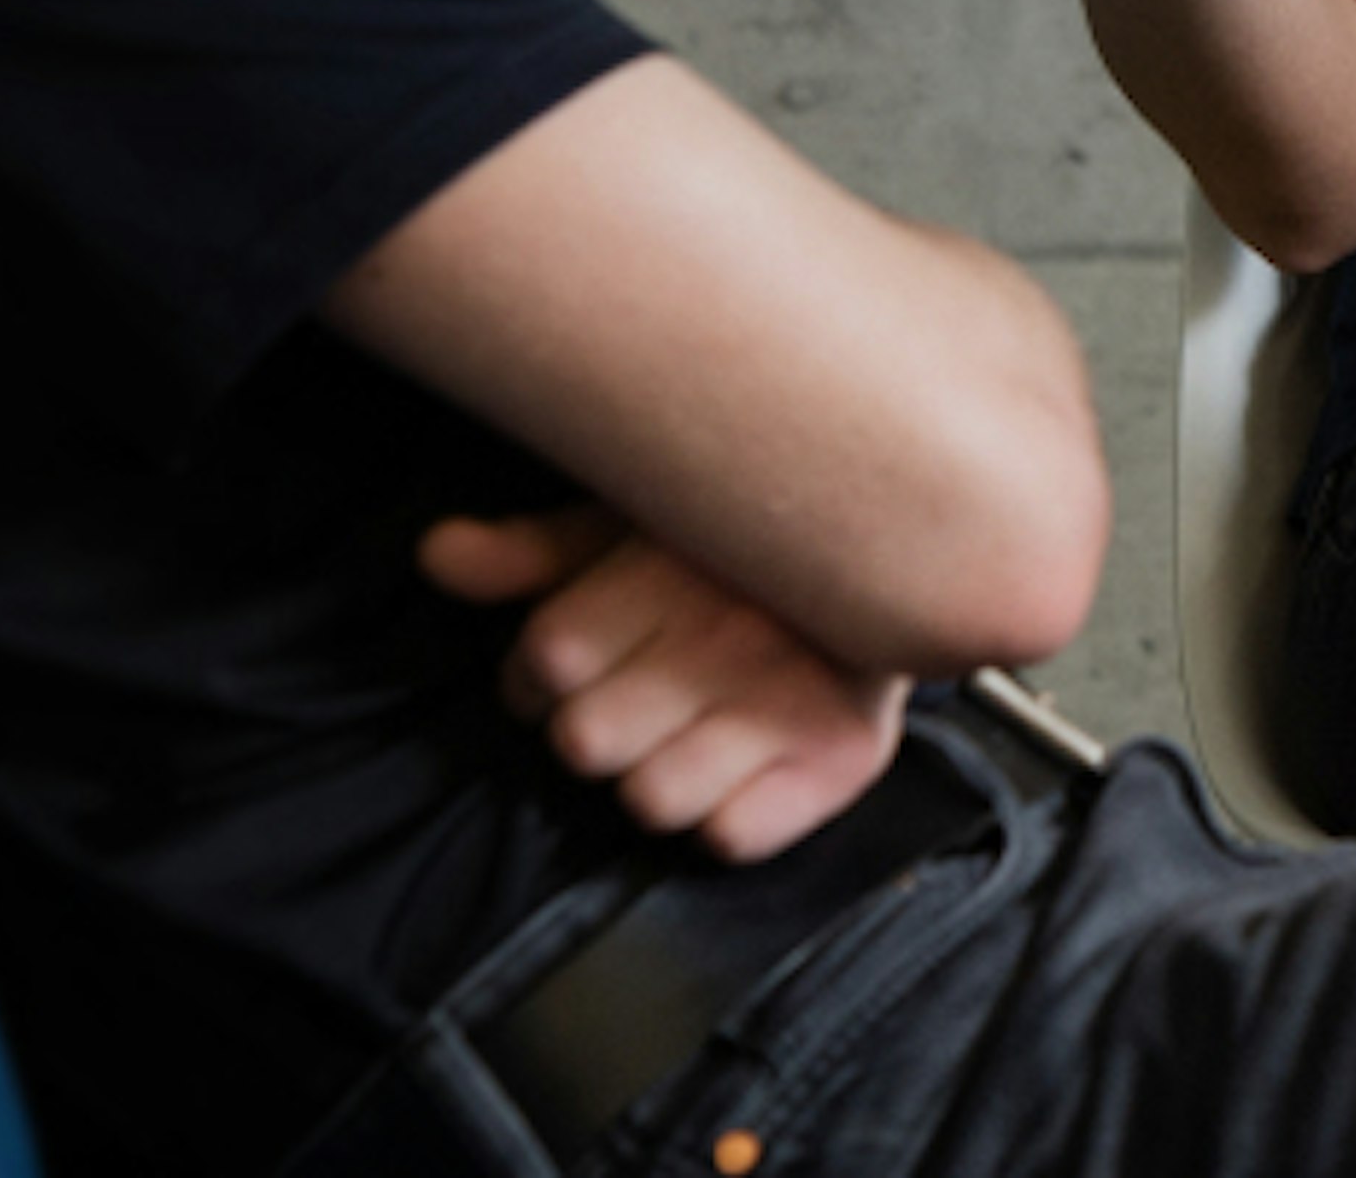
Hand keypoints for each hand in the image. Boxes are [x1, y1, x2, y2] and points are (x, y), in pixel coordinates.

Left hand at [421, 508, 908, 861]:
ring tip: (687, 730)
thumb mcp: (638, 518)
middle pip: (583, 741)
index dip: (533, 673)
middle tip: (633, 692)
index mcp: (670, 566)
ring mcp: (788, 701)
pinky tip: (739, 762)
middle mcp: (730, 635)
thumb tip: (438, 555)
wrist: (918, 540)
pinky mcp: (841, 760)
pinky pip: (732, 836)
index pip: (543, 660)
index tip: (565, 663)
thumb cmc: (749, 540)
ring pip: (649, 800)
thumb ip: (535, 549)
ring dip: (656, 775)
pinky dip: (728, 813)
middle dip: (591, 725)